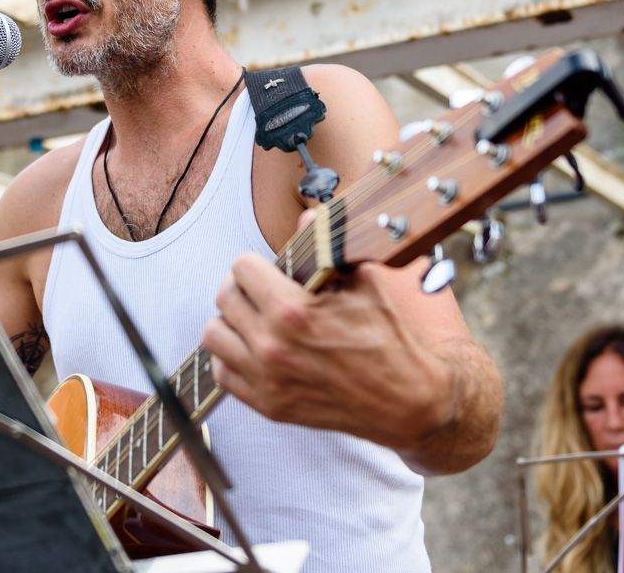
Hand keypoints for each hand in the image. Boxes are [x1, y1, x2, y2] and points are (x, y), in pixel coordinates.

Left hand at [200, 252, 451, 452]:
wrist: (409, 401)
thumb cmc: (390, 341)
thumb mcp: (364, 283)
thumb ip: (326, 249)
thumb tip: (306, 217)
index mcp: (292, 311)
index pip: (242, 268)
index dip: (256, 263)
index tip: (268, 269)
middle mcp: (272, 346)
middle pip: (224, 297)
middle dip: (242, 287)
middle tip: (259, 290)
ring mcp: (267, 379)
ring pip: (214, 335)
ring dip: (230, 321)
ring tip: (253, 318)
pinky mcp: (269, 405)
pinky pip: (222, 374)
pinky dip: (232, 358)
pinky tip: (254, 349)